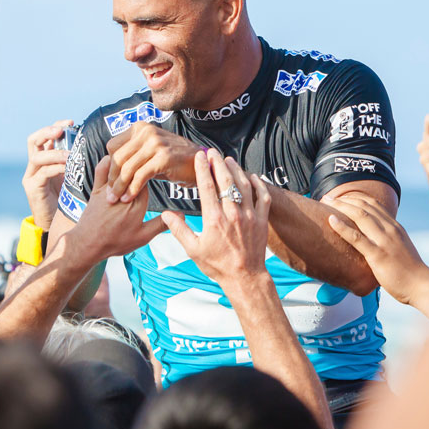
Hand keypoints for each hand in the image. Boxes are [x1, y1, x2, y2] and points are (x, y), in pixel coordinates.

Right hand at [22, 120, 73, 229]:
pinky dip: (56, 168)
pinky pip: (43, 173)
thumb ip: (80, 161)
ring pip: (37, 156)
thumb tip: (100, 146)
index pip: (45, 135)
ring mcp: (31, 176)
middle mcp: (35, 165)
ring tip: (70, 155)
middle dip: (48, 132)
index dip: (56, 126)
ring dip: (55, 153)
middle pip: (34, 140)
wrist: (55, 222)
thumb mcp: (75, 175)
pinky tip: (67, 169)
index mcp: (45, 158)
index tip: (71, 122)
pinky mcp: (32, 188)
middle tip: (62, 130)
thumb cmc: (68, 198)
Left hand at [66, 155, 163, 260]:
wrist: (88, 245)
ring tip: (132, 156)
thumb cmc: (116, 242)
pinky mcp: (96, 190)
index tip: (157, 166)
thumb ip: (161, 224)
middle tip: (147, 158)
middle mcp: (124, 192)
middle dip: (142, 163)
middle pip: (135, 171)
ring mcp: (109, 189)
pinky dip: (107, 161)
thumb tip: (181, 216)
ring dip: (125, 160)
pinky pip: (101, 169)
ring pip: (119, 166)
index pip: (148, 180)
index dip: (153, 171)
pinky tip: (112, 158)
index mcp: (137, 203)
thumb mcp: (143, 236)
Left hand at [105, 123, 203, 202]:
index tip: (109, 181)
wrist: (200, 164)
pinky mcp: (163, 157)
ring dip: (119, 186)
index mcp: (140, 127)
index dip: (109, 165)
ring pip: (128, 167)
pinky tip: (128, 198)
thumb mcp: (149, 151)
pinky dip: (132, 189)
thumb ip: (132, 154)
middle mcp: (147, 131)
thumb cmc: (172, 161)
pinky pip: (141, 175)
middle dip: (112, 178)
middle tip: (109, 195)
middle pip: (118, 157)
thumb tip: (109, 165)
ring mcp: (156, 143)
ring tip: (115, 199)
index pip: (113, 146)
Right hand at [160, 150, 270, 285]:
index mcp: (214, 219)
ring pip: (243, 184)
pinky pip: (262, 196)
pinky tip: (251, 176)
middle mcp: (232, 213)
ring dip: (236, 169)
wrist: (244, 277)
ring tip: (228, 159)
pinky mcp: (261, 220)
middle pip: (225, 180)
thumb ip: (179, 230)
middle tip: (212, 151)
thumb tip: (165, 214)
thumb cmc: (217, 265)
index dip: (202, 168)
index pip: (207, 186)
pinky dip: (258, 184)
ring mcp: (249, 215)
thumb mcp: (193, 250)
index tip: (199, 156)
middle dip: (218, 162)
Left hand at [325, 193, 428, 307]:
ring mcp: (384, 241)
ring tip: (326, 202)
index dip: (355, 198)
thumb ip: (388, 240)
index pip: (373, 204)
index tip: (341, 197)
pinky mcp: (378, 255)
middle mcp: (390, 229)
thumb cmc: (409, 271)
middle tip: (327, 197)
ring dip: (341, 206)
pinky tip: (330, 220)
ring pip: (360, 216)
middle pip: (364, 206)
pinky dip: (342, 227)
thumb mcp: (400, 248)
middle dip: (344, 199)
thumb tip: (374, 239)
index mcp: (394, 227)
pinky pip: (357, 238)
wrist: (421, 285)